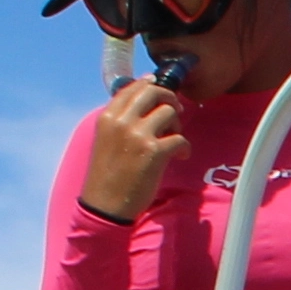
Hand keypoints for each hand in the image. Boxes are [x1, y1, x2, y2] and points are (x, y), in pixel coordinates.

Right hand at [80, 77, 186, 220]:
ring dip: (177, 124)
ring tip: (172, 140)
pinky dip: (184, 147)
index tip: (161, 93)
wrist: (105, 204)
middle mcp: (121, 121)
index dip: (151, 86)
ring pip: (170, 111)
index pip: (132, 87)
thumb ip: (122, 120)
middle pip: (154, 92)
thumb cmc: (108, 173)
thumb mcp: (107, 139)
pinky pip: (180, 138)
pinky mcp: (154, 152)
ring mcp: (138, 135)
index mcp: (108, 116)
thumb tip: (145, 103)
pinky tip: (179, 156)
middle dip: (169, 99)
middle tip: (175, 114)